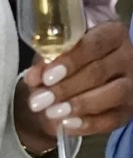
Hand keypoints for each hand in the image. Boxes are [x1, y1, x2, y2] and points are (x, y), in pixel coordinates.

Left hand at [15, 21, 132, 152]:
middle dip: (66, 87)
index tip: (47, 77)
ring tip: (51, 112)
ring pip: (112, 94)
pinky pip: (112, 119)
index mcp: (112, 33)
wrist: (71, 89)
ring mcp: (132, 84)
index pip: (94, 44)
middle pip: (99, 71)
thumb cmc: (64, 65)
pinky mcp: (128, 110)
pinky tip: (66, 124)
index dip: (70, 61)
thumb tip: (34, 77)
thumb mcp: (53, 58)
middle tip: (41, 99)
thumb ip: (44, 63)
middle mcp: (127, 57)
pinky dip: (88, 123)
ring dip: (79, 104)